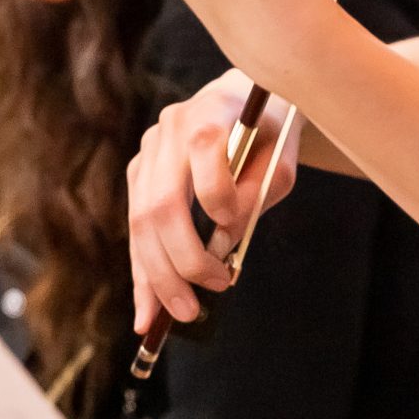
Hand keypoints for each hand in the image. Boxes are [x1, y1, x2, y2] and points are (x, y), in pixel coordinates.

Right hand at [127, 70, 300, 330]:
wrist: (241, 102)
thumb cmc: (268, 132)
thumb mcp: (281, 156)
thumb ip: (258, 193)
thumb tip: (222, 243)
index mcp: (209, 111)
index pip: (204, 149)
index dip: (218, 195)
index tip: (233, 227)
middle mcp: (169, 130)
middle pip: (162, 202)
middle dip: (181, 260)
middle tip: (204, 301)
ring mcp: (148, 153)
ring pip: (141, 223)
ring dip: (158, 277)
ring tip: (179, 315)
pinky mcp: (139, 175)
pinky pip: (137, 230)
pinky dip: (144, 273)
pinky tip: (147, 312)